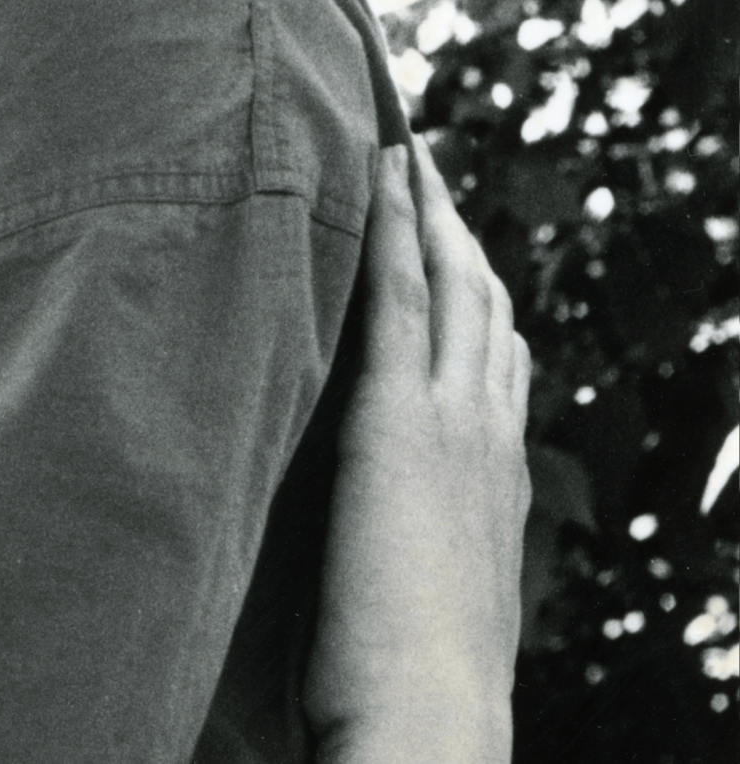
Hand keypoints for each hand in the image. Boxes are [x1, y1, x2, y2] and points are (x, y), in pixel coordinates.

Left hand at [306, 142, 531, 763]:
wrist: (429, 716)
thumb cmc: (396, 683)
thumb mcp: (409, 588)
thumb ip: (394, 538)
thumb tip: (365, 527)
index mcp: (492, 475)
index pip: (492, 360)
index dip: (475, 296)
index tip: (455, 243)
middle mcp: (485, 435)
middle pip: (480, 303)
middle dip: (452, 228)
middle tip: (424, 165)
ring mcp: (451, 422)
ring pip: (447, 284)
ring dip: (424, 210)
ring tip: (400, 150)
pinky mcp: (397, 420)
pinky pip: (398, 297)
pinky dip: (392, 231)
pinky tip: (374, 182)